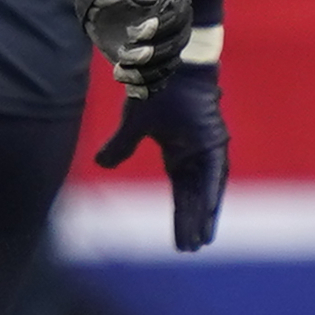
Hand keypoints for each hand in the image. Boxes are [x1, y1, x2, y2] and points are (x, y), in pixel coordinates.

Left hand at [48, 0, 191, 95]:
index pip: (179, 18)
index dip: (161, 28)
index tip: (137, 32)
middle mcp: (174, 24)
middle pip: (175, 46)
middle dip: (152, 55)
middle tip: (124, 55)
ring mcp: (161, 43)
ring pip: (166, 66)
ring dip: (146, 74)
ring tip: (119, 72)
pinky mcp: (146, 58)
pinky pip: (155, 79)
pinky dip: (145, 87)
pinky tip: (130, 88)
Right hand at [96, 61, 227, 251]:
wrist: (169, 65)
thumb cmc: (155, 90)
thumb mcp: (133, 125)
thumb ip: (119, 147)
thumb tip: (101, 164)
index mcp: (180, 153)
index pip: (182, 192)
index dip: (181, 215)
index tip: (181, 239)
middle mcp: (197, 154)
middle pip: (194, 196)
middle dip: (192, 223)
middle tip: (191, 249)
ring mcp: (208, 148)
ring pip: (206, 190)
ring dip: (203, 216)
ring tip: (200, 241)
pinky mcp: (212, 141)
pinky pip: (213, 175)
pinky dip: (210, 196)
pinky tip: (208, 216)